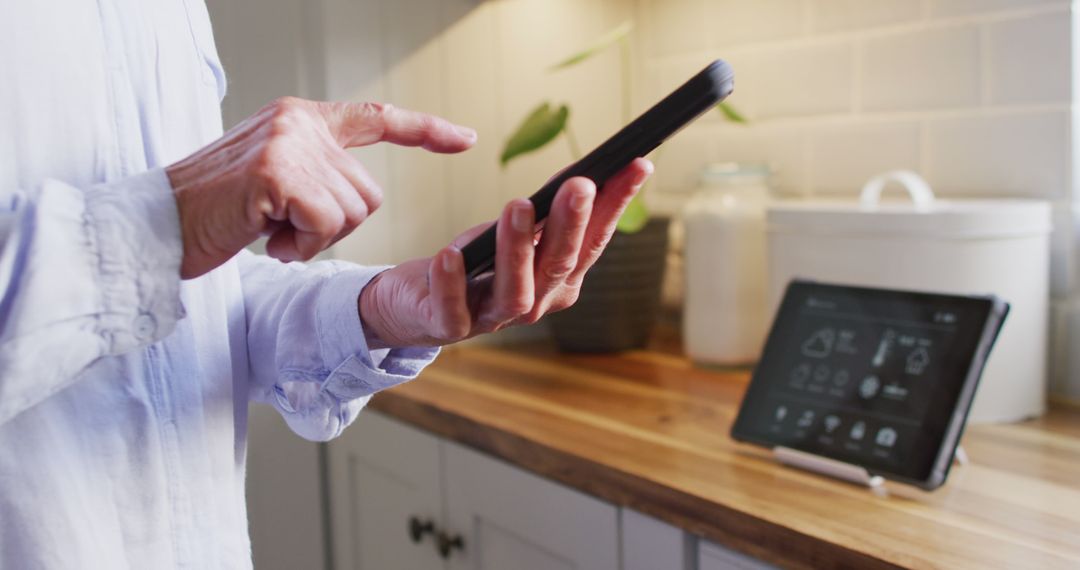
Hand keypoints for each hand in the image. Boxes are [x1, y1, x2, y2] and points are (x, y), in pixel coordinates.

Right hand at [166, 97, 475, 277]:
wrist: (155, 227)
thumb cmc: (214, 214)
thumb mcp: (273, 182)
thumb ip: (316, 173)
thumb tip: (357, 197)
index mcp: (301, 120)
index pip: (376, 117)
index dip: (424, 129)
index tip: (465, 137)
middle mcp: (299, 122)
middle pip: (368, 193)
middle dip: (334, 226)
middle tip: (281, 227)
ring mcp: (288, 144)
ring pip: (352, 212)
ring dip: (313, 239)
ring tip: (266, 229)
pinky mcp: (278, 173)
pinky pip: (326, 224)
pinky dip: (299, 245)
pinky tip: (263, 237)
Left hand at [358, 158, 653, 347]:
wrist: (417, 304)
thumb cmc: (475, 264)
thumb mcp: (514, 233)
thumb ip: (546, 214)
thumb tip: (582, 176)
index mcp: (559, 280)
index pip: (594, 240)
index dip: (616, 205)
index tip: (637, 165)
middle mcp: (536, 302)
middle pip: (560, 264)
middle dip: (571, 224)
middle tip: (580, 184)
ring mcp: (494, 319)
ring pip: (516, 290)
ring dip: (518, 248)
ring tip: (518, 205)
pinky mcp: (450, 326)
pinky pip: (454, 309)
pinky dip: (452, 283)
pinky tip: (450, 254)